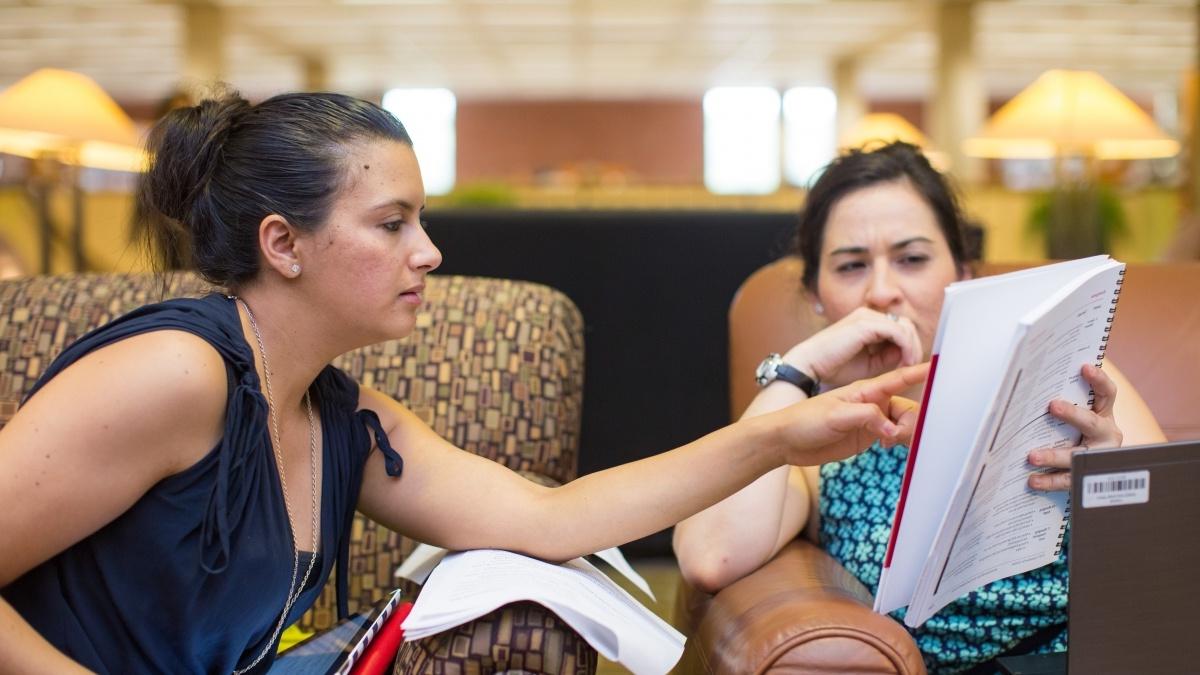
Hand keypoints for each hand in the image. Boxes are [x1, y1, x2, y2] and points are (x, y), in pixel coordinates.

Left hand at [770, 362, 928, 466]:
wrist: (786, 441)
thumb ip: (866, 417)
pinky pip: (893, 435)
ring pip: (903, 423)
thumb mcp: (834, 416)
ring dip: (907, 432)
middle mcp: (872, 403)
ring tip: (892, 442)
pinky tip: (889, 446)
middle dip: (913, 419)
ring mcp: (870, 420)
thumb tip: (892, 428)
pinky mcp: (867, 436)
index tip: (940, 368)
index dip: (919, 372)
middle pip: (907, 407)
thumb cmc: (803, 420)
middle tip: (900, 434)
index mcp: (864, 391)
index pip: (897, 379)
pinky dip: (899, 440)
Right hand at [784, 307, 923, 387]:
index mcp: (867, 322)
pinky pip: (897, 331)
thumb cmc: (834, 367)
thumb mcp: (869, 363)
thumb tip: (906, 354)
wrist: (810, 366)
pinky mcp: (865, 324)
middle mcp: (868, 315)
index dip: (909, 346)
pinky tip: (904, 362)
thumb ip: (887, 356)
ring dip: (912, 347)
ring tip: (908, 365)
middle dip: (913, 346)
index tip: (908, 365)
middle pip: (905, 325)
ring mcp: (867, 317)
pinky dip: (906, 346)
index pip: (899, 328)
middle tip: (912, 366)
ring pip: (904, 327)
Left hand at [1027, 363, 1123, 490]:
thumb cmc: (1078, 433)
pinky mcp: (1088, 478)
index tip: (1084, 367)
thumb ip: (1065, 403)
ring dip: (1054, 456)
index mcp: (1105, 414)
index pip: (1107, 393)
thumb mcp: (1078, 416)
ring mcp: (1099, 458)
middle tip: (1052, 405)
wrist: (1100, 470)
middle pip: (1092, 423)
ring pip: (1079, 456)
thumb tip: (1030, 383)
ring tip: (1031, 456)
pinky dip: (1050, 481)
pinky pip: (1070, 481)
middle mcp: (1106, 435)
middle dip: (1073, 414)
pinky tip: (1032, 480)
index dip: (1099, 379)